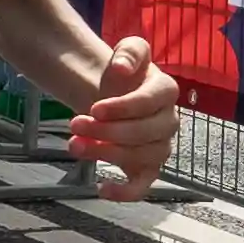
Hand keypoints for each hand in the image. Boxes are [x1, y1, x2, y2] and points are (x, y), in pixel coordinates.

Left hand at [64, 29, 179, 197]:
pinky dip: (125, 192)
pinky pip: (143, 186)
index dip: (121, 108)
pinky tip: (103, 188)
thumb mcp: (128, 50)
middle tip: (75, 124)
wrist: (111, 94)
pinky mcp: (147, 168)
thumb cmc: (121, 74)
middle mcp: (168, 122)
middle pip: (144, 133)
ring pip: (141, 158)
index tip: (94, 108)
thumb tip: (122, 68)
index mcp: (167, 91)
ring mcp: (159, 147)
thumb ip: (129, 52)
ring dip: (106, 154)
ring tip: (75, 145)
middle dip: (106, 131)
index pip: (149, 103)